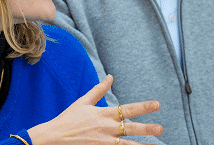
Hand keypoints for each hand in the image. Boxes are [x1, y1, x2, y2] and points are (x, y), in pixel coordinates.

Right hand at [27, 74, 162, 144]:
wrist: (53, 138)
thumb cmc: (68, 119)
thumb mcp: (83, 102)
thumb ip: (99, 90)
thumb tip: (110, 77)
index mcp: (104, 114)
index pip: (128, 109)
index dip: (144, 107)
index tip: (157, 104)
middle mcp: (106, 128)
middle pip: (131, 128)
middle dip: (147, 128)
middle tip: (160, 128)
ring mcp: (103, 142)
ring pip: (127, 144)